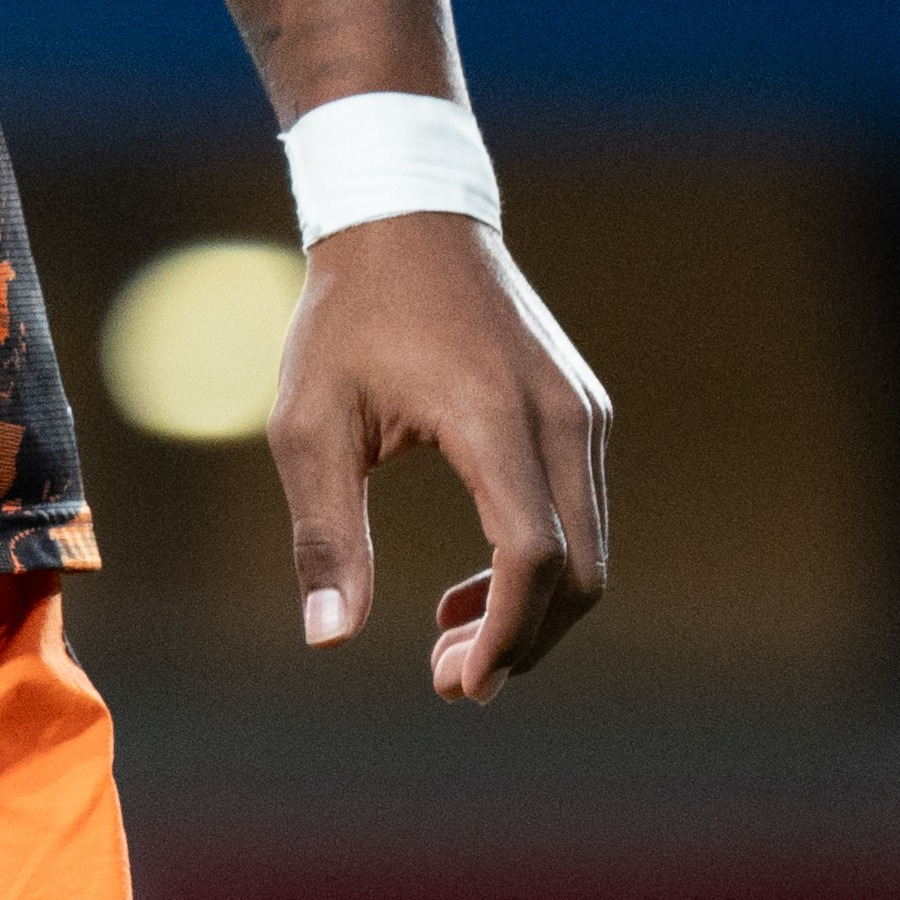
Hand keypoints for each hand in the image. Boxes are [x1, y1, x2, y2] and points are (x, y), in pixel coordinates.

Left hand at [269, 215, 613, 700]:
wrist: (406, 216)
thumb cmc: (347, 318)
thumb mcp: (309, 424)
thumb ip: (325, 533)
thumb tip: (331, 639)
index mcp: (493, 417)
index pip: (533, 557)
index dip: (505, 636)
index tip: (454, 684)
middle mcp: (560, 416)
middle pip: (580, 572)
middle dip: (523, 643)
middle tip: (447, 681)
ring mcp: (583, 412)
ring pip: (590, 550)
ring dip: (530, 612)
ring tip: (446, 640)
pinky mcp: (583, 411)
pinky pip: (580, 513)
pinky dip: (540, 567)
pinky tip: (471, 590)